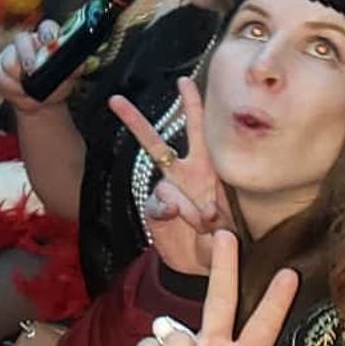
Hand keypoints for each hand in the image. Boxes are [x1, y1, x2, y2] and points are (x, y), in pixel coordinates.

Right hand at [0, 19, 65, 113]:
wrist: (40, 101)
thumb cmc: (55, 84)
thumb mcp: (70, 76)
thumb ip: (74, 67)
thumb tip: (77, 62)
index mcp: (47, 40)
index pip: (46, 27)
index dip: (47, 32)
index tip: (50, 41)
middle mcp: (28, 43)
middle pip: (21, 39)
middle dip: (26, 55)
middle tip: (31, 69)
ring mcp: (12, 53)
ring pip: (9, 61)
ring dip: (19, 79)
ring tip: (28, 90)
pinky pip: (1, 75)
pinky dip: (11, 88)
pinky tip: (20, 93)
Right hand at [109, 77, 229, 276]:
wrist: (205, 264)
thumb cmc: (224, 237)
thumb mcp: (229, 223)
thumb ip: (214, 216)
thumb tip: (195, 209)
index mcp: (208, 167)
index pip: (197, 129)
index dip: (191, 104)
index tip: (182, 81)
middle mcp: (184, 175)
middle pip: (156, 143)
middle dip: (135, 121)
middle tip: (115, 100)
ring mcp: (168, 193)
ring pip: (160, 183)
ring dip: (185, 203)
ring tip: (202, 221)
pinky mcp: (155, 212)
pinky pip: (156, 205)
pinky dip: (169, 213)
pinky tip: (180, 220)